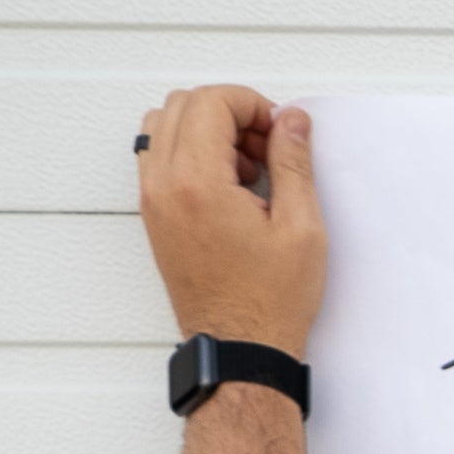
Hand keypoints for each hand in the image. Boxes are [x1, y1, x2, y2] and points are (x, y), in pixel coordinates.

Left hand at [136, 84, 325, 353]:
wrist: (239, 351)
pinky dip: (191, 152)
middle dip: (230, 112)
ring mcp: (153, 202)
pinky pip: (160, 157)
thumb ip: (293, 162)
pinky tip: (229, 185)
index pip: (211, 101)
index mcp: (197, 184)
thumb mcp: (301, 228)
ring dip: (206, 129)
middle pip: (184, 104)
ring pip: (164, 125)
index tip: (278, 131)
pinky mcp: (155, 217)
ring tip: (246, 167)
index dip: (252, 104)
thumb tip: (291, 120)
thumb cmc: (268, 304)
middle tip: (266, 147)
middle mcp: (164, 187)